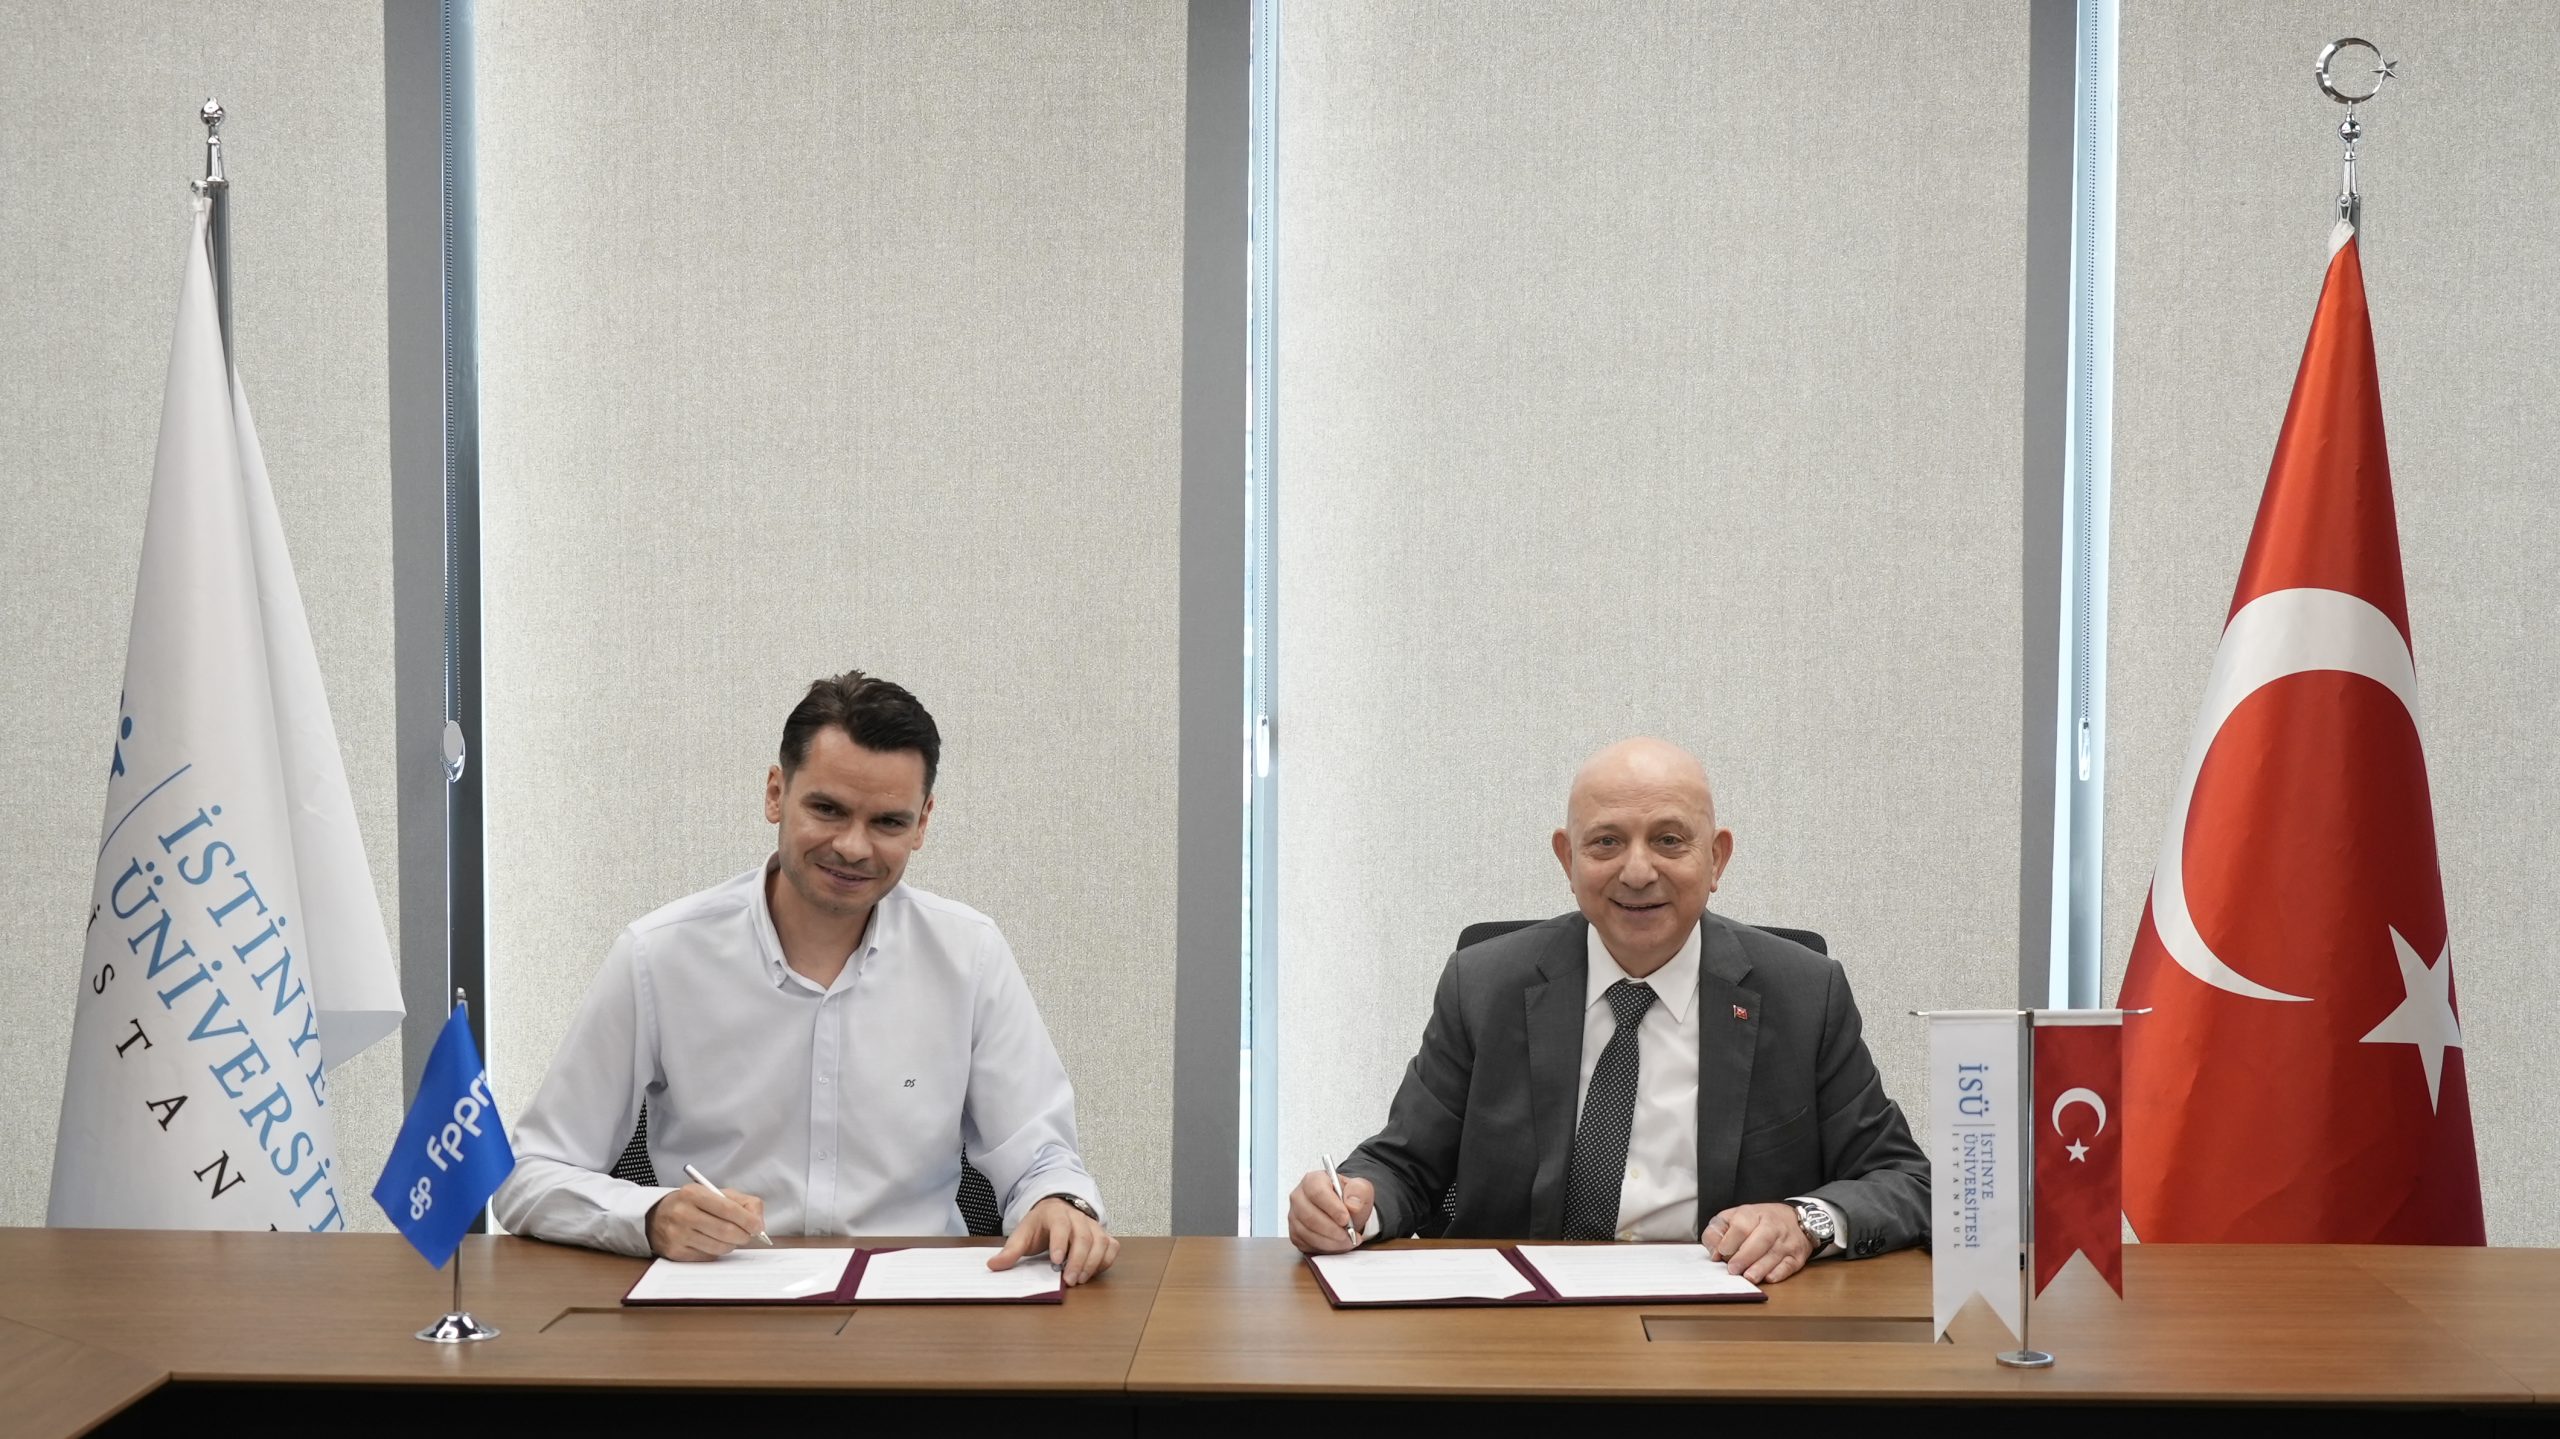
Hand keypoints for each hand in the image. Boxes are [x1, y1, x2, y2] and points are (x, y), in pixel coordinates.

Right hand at [645, 1184, 766, 1260]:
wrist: (656, 1217)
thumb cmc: (693, 1204)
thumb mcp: (714, 1194)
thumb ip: (742, 1203)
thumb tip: (759, 1224)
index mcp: (693, 1194)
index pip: (728, 1209)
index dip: (748, 1220)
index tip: (758, 1227)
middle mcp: (682, 1214)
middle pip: (725, 1231)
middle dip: (743, 1235)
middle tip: (747, 1235)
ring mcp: (677, 1234)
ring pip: (718, 1247)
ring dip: (731, 1244)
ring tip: (729, 1237)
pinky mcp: (675, 1252)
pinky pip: (707, 1257)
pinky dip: (716, 1252)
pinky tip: (711, 1242)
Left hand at [990, 1196, 1118, 1285]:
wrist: (1057, 1209)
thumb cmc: (1040, 1225)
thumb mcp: (1023, 1234)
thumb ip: (1010, 1251)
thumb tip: (993, 1266)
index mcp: (1055, 1214)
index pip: (1060, 1225)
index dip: (1059, 1242)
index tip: (1055, 1261)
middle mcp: (1077, 1217)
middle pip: (1083, 1236)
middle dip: (1077, 1260)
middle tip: (1069, 1280)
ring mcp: (1092, 1225)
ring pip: (1100, 1241)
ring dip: (1092, 1262)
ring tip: (1080, 1280)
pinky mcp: (1103, 1235)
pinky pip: (1111, 1246)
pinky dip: (1106, 1260)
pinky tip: (1094, 1272)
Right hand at [1286, 1169, 1373, 1253]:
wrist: (1345, 1212)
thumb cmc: (1349, 1198)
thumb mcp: (1361, 1189)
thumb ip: (1359, 1192)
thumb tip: (1352, 1204)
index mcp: (1313, 1180)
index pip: (1316, 1192)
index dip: (1332, 1208)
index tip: (1346, 1219)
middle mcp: (1299, 1196)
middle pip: (1309, 1215)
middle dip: (1332, 1229)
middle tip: (1349, 1235)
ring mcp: (1294, 1215)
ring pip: (1307, 1232)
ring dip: (1330, 1241)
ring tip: (1347, 1240)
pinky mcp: (1295, 1233)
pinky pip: (1305, 1244)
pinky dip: (1324, 1247)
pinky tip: (1336, 1244)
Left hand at [1702, 1202, 1812, 1283]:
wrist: (1794, 1219)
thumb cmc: (1757, 1221)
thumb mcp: (1733, 1217)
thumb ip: (1717, 1232)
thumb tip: (1714, 1254)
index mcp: (1753, 1214)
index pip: (1741, 1226)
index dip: (1730, 1241)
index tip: (1721, 1253)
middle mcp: (1772, 1226)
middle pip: (1760, 1240)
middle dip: (1745, 1256)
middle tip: (1733, 1269)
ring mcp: (1786, 1241)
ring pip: (1774, 1254)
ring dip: (1761, 1267)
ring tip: (1748, 1277)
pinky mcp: (1797, 1256)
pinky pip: (1789, 1265)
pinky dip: (1780, 1273)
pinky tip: (1769, 1278)